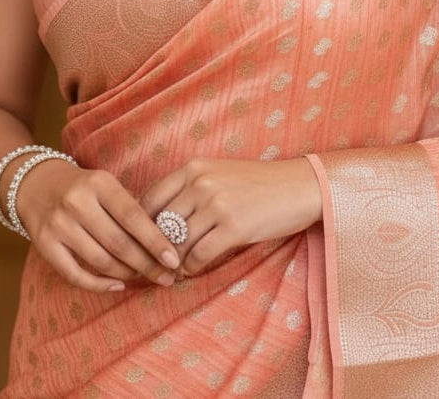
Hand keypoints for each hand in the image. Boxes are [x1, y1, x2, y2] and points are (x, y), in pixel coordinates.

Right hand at [16, 159, 180, 292]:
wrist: (36, 185)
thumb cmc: (84, 188)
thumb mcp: (106, 185)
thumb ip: (130, 208)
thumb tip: (164, 243)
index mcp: (99, 183)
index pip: (133, 215)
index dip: (155, 240)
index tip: (174, 260)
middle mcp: (77, 203)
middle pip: (119, 243)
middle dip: (146, 264)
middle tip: (167, 279)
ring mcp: (59, 225)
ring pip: (100, 261)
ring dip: (127, 274)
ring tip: (144, 278)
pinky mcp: (45, 245)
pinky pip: (75, 275)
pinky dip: (99, 285)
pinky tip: (118, 285)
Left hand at [141, 157, 321, 276]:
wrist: (298, 187)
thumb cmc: (256, 184)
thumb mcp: (218, 175)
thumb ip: (188, 191)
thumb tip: (157, 223)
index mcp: (193, 167)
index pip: (150, 199)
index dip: (141, 226)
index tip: (141, 243)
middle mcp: (201, 182)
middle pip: (161, 224)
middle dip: (154, 249)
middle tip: (152, 266)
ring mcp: (217, 203)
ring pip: (177, 243)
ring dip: (172, 262)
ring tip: (171, 271)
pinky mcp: (234, 226)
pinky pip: (199, 255)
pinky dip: (192, 268)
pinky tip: (193, 270)